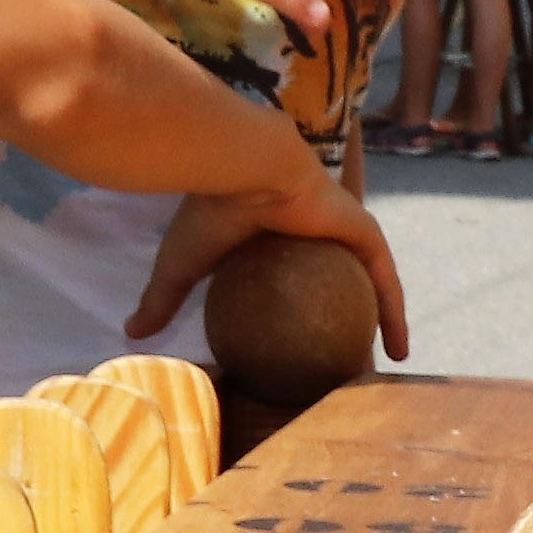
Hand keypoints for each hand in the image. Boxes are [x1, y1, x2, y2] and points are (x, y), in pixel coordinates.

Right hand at [128, 165, 410, 355]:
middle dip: (348, 318)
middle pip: (339, 283)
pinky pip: (387, 282)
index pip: (295, 277)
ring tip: (382, 364)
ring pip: (369, 286)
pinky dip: (395, 315)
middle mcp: (314, 233)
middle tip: (348, 361)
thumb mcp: (182, 266)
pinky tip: (401, 351)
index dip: (300, 308)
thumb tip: (131, 334)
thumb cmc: (210, 212)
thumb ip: (163, 300)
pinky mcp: (364, 232)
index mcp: (274, 236)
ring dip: (380, 321)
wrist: (241, 167)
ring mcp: (343, 231)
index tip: (302, 345)